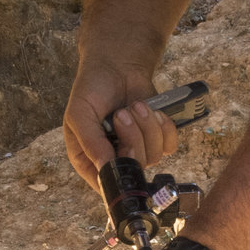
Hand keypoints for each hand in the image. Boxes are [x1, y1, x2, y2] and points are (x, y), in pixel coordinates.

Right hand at [63, 61, 180, 188]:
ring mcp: (138, 149)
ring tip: (135, 106)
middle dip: (132, 138)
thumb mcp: (80, 113)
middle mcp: (115, 159)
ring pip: (154, 156)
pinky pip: (169, 145)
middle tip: (121, 114)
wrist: (116, 65)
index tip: (123, 153)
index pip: (105, 184)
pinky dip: (164, 127)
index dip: (118, 176)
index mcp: (89, 159)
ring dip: (146, 127)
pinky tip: (152, 110)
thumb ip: (90, 142)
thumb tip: (105, 168)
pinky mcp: (156, 138)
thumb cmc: (92, 89)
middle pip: (134, 169)